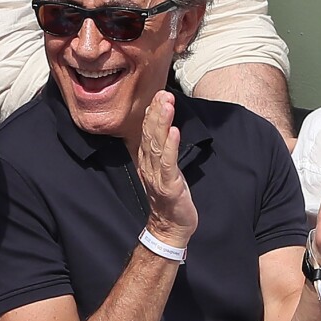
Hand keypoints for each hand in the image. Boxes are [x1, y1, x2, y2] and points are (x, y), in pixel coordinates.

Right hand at [137, 91, 197, 247]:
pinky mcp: (168, 185)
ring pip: (157, 144)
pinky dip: (170, 146)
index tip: (159, 94)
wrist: (170, 226)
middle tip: (163, 94)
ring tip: (167, 106)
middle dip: (157, 112)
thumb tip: (161, 126)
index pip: (146, 130)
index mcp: (146, 159)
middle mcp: (148, 164)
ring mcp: (157, 175)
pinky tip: (174, 132)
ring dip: (162, 123)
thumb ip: (161, 148)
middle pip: (150, 133)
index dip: (152, 112)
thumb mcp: (163, 168)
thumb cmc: (169, 196)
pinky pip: (168, 162)